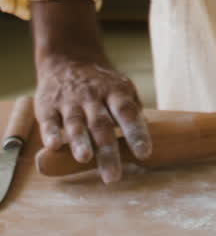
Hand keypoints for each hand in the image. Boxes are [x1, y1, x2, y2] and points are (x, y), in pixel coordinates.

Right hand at [35, 55, 151, 183]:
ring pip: (76, 123)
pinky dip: (51, 134)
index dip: (136, 132)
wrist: (68, 59)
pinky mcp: (48, 107)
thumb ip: (133, 110)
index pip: (128, 113)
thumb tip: (147, 135)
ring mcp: (69, 102)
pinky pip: (50, 121)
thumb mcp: (121, 88)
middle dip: (107, 151)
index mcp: (115, 92)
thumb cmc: (101, 84)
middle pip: (102, 125)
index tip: (144, 153)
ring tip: (84, 158)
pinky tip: (54, 146)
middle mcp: (92, 97)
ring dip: (80, 141)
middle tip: (113, 176)